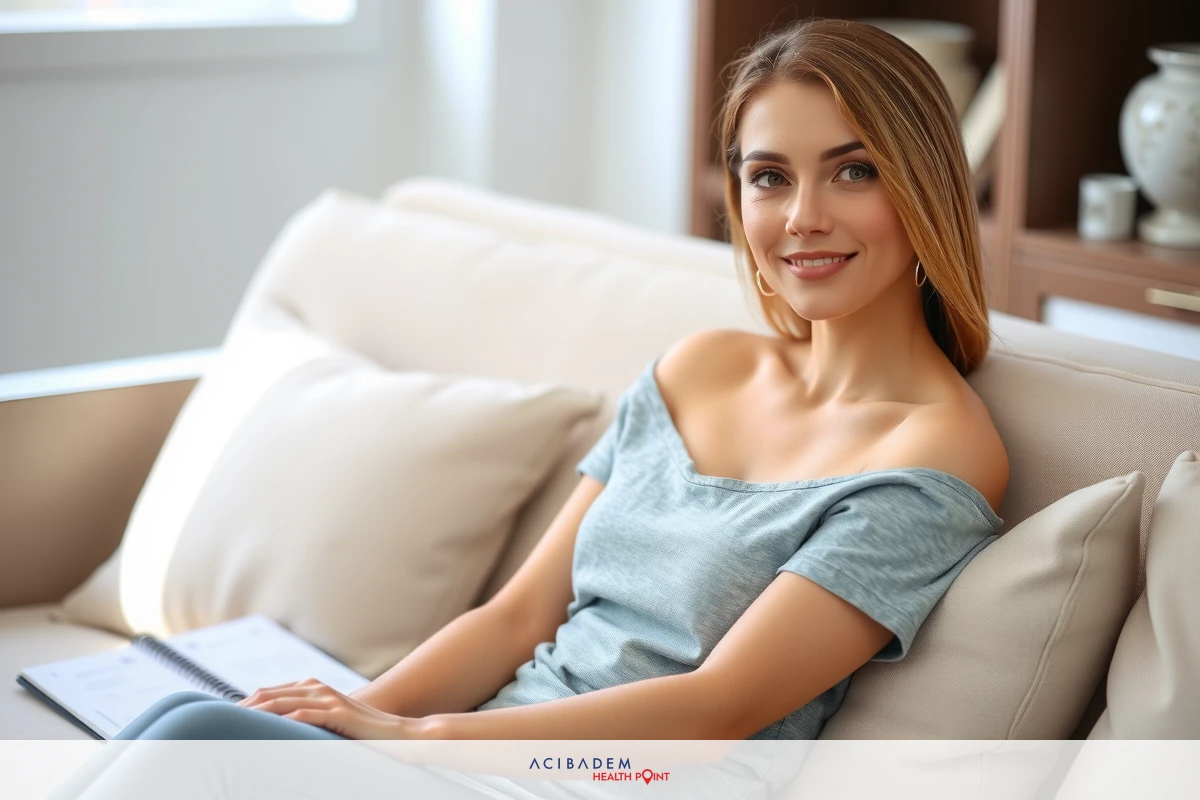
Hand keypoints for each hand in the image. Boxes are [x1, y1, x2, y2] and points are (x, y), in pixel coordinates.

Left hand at [236, 678, 423, 739]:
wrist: (398, 733)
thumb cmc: (362, 732)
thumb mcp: (329, 723)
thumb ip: (307, 721)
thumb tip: (280, 733)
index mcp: (313, 688)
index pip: (269, 693)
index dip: (246, 704)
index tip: (224, 718)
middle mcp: (318, 688)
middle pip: (269, 695)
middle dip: (243, 708)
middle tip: (219, 723)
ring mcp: (329, 699)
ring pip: (282, 702)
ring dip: (256, 713)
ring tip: (234, 725)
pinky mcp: (339, 713)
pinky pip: (305, 715)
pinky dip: (284, 721)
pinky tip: (268, 730)